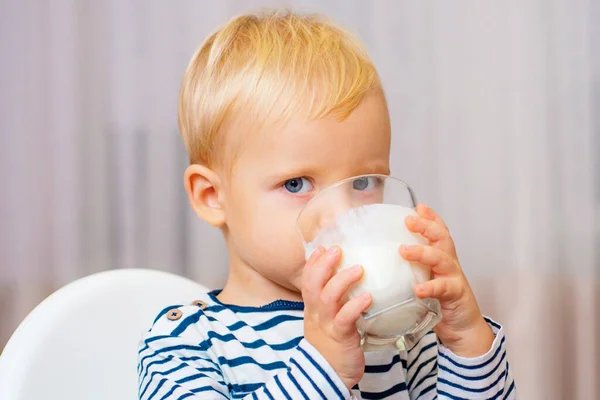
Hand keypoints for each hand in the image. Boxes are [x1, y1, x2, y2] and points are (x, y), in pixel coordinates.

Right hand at [302, 246, 371, 389]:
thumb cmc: (332, 345)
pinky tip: (368, 297)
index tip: (323, 247)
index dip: (313, 262)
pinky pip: (345, 318)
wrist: (329, 374)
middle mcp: (317, 313)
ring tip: (358, 269)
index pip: (307, 280)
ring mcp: (327, 324)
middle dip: (323, 264)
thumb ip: (334, 301)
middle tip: (337, 249)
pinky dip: (355, 305)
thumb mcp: (327, 319)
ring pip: (328, 298)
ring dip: (342, 280)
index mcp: (313, 308)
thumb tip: (347, 280)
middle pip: (313, 284)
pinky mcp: (341, 336)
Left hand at [400, 204, 494, 356]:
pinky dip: (430, 287)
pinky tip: (417, 289)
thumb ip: (410, 269)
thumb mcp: (424, 280)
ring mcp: (454, 278)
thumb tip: (381, 260)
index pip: (438, 232)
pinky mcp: (455, 296)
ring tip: (404, 250)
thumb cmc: (439, 303)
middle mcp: (449, 263)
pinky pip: (443, 288)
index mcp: (441, 258)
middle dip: (426, 226)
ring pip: (441, 258)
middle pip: (441, 238)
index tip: (418, 206)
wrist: (463, 329)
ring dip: (423, 252)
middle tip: (409, 220)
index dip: (430, 218)